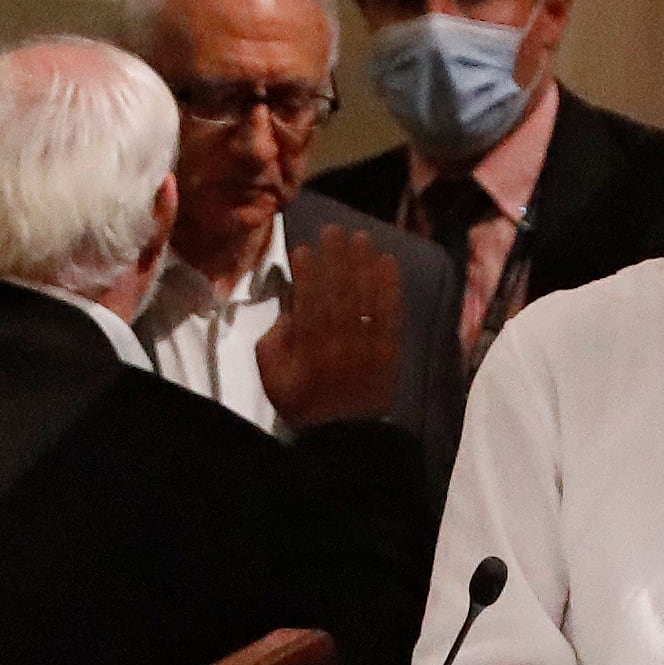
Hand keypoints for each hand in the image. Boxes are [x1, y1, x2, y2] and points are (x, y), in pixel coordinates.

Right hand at [258, 227, 402, 429]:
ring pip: (367, 297)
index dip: (308, 274)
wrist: (344, 433)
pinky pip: (391, 312)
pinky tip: (389, 262)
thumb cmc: (303, 401)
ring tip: (362, 237)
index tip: (305, 249)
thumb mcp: (272, 376)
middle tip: (335, 230)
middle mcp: (339, 341)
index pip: (309, 302)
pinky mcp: (389, 348)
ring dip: (365, 264)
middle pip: (340, 292)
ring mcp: (367, 344)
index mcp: (308, 348)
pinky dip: (391, 286)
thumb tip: (289, 309)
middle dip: (338, 258)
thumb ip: (274, 341)